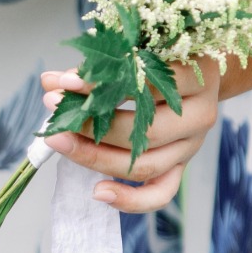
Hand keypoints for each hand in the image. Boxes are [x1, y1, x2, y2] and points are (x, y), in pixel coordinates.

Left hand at [39, 58, 220, 212]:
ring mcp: (192, 145)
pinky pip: (160, 192)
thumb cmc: (163, 59)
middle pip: (147, 131)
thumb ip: (98, 67)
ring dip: (97, 157)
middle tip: (55, 113)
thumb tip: (50, 81)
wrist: (201, 76)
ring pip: (147, 164)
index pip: (148, 82)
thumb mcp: (138, 53)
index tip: (66, 83)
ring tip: (61, 144)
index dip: (104, 84)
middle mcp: (200, 114)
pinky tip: (98, 192)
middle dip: (93, 125)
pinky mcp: (182, 166)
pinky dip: (130, 199)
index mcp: (197, 75)